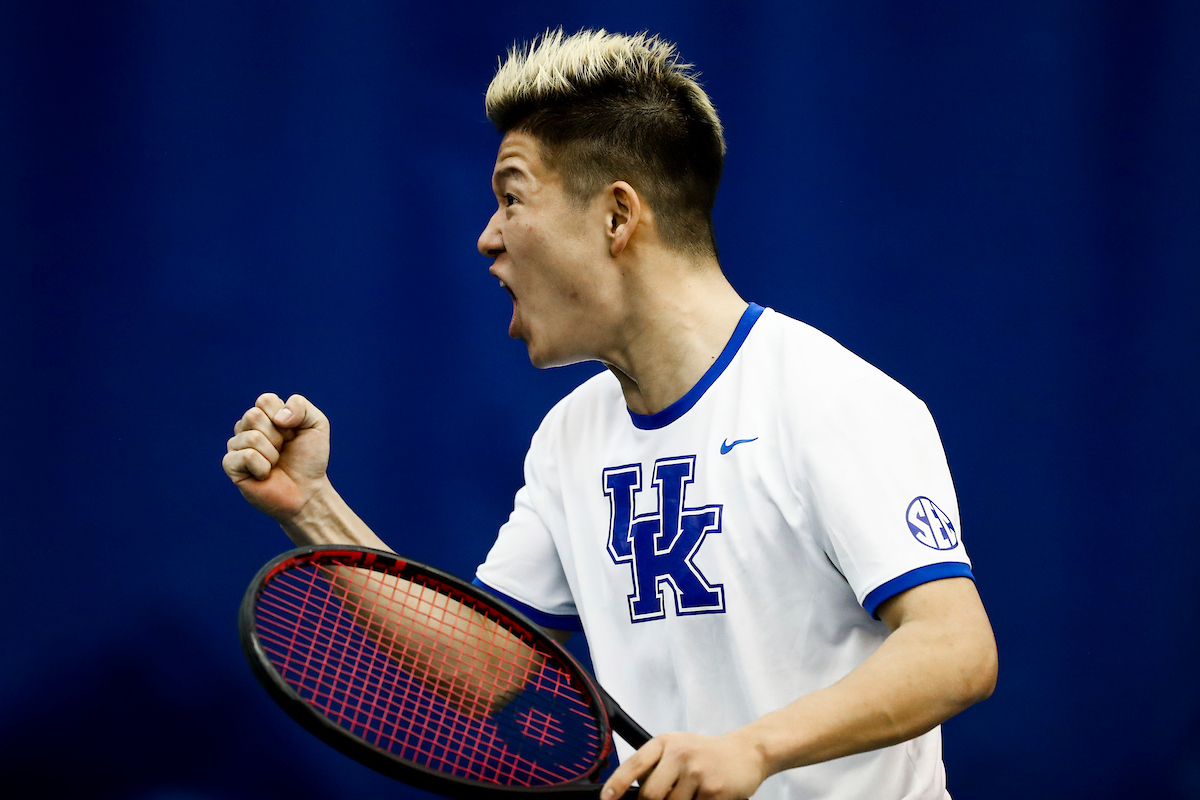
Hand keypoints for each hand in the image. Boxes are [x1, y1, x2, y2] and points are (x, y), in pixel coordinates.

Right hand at [222, 393, 330, 520]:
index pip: (265, 400)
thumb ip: (300, 406)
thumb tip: (277, 417)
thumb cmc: (310, 458)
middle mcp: (246, 428)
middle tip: (283, 449)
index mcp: (264, 414)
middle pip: (253, 416)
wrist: (308, 491)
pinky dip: (264, 467)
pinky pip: (248, 456)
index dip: (286, 417)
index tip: (293, 433)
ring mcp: (236, 446)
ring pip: (252, 437)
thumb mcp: (317, 424)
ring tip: (275, 463)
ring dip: (273, 454)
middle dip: (278, 435)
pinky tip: (265, 475)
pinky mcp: (231, 466)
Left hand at [602, 730, 768, 799]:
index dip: (615, 784)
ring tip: (689, 794)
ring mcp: (698, 773)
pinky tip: (702, 798)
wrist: (746, 752)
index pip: (633, 765)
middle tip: (663, 799)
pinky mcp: (714, 791)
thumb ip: (655, 766)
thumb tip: (629, 793)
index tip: (606, 799)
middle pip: (650, 795)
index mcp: (665, 743)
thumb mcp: (677, 748)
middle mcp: (680, 755)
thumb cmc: (707, 754)